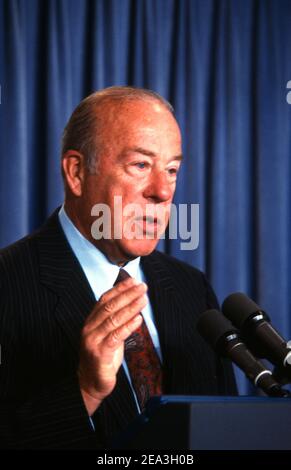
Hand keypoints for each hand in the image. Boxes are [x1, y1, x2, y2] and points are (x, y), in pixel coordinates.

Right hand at [78, 276, 146, 414]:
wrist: (91, 383)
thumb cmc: (103, 357)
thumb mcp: (109, 335)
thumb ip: (116, 320)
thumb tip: (132, 303)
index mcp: (91, 321)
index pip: (104, 299)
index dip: (119, 289)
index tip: (133, 281)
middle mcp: (89, 328)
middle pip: (110, 306)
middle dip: (128, 295)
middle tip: (142, 287)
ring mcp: (93, 340)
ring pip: (113, 319)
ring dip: (131, 307)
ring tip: (143, 299)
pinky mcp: (99, 353)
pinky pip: (116, 336)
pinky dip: (128, 326)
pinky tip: (138, 319)